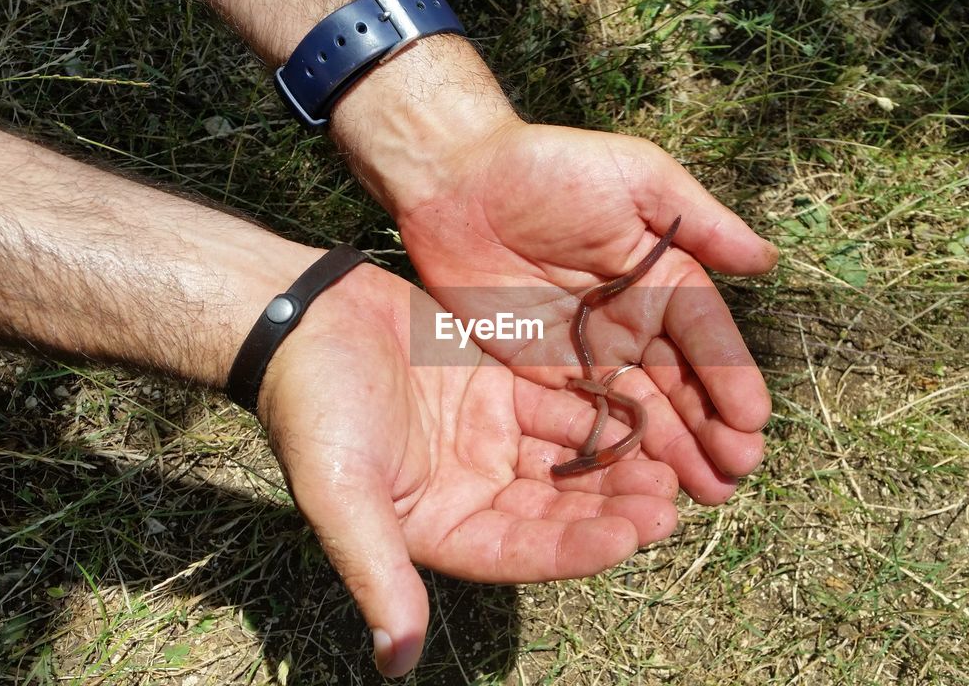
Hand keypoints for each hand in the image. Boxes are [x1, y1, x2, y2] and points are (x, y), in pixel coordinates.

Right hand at [255, 264, 679, 675]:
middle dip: (612, 508)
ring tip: (667, 464)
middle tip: (668, 503)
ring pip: (567, 459)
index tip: (629, 537)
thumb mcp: (339, 495)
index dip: (574, 547)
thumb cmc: (312, 408)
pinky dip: (599, 411)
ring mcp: (490, 438)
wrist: (300, 316)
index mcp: (440, 527)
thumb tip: (396, 662)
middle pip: (556, 509)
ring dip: (616, 464)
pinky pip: (560, 405)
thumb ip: (376, 573)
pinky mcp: (500, 388)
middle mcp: (473, 490)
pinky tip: (642, 410)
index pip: (520, 550)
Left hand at [383, 120, 777, 504]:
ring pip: (644, 412)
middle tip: (737, 474)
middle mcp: (637, 324)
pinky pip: (588, 420)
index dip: (731, 378)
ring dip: (676, 453)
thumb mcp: (635, 177)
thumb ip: (700, 222)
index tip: (753, 421)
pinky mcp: (546, 375)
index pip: (707, 337)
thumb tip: (769, 260)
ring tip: (708, 495)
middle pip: (683, 386)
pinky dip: (616, 452)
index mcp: (665, 279)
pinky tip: (639, 486)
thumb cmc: (549, 167)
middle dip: (713, 430)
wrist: (456, 182)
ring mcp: (593, 354)